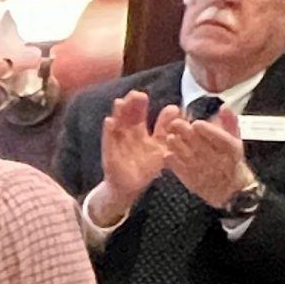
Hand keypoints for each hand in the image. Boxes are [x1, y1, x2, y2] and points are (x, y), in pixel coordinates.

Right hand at [92, 89, 166, 221]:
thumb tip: (176, 108)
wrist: (129, 189)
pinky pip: (108, 142)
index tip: (143, 96)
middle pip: (128, 118)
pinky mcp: (110, 155)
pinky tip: (109, 121)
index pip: (139, 116)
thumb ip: (166, 130)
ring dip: (118, 114)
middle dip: (131, 106)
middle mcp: (127, 137)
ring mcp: (117, 145)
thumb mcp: (161, 148)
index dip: (140, 106)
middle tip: (136, 94)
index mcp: (139, 134)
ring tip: (121, 102)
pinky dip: (108, 131)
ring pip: (117, 126)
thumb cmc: (146, 169)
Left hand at [154, 102, 249, 210]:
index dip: (208, 131)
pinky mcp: (192, 180)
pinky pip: (182, 171)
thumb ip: (230, 123)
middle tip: (175, 123)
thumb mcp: (236, 140)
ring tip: (170, 136)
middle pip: (202, 146)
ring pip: (190, 157)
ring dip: (178, 147)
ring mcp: (204, 171)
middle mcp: (219, 161)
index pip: (221, 139)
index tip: (196, 123)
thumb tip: (225, 107)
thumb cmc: (231, 159)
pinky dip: (174, 162)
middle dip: (187, 134)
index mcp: (231, 149)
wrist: (230, 188)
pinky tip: (167, 153)